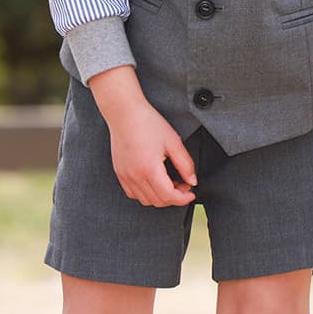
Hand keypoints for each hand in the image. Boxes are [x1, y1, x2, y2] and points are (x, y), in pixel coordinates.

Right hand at [86, 66, 196, 205]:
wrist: (124, 112)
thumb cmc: (148, 123)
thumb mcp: (173, 141)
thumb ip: (185, 164)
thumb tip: (192, 181)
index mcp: (150, 168)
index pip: (169, 196)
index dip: (183, 198)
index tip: (191, 192)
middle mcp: (135, 175)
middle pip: (158, 201)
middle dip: (174, 197)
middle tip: (183, 184)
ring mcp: (125, 175)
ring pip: (145, 200)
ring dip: (160, 197)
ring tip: (168, 182)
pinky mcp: (120, 172)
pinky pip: (133, 193)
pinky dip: (145, 193)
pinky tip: (153, 181)